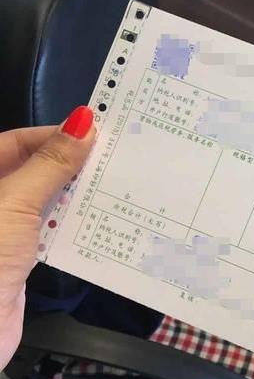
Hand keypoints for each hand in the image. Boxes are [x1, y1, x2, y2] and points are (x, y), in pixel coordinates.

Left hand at [0, 106, 94, 369]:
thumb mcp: (15, 203)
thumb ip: (50, 164)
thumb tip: (84, 121)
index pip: (17, 142)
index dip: (56, 135)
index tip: (99, 133)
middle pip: (34, 169)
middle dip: (71, 164)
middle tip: (116, 158)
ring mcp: (5, 229)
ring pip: (45, 200)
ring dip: (76, 195)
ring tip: (118, 185)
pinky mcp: (19, 256)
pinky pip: (51, 230)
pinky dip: (73, 224)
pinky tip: (102, 219)